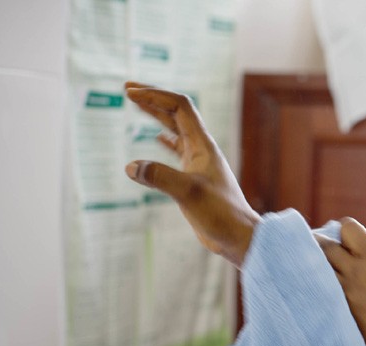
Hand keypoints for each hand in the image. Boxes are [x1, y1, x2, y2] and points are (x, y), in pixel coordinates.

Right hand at [123, 82, 260, 264]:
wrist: (238, 236)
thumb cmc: (220, 214)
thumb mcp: (188, 193)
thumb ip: (160, 177)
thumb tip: (131, 166)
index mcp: (203, 145)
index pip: (179, 107)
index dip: (155, 95)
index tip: (130, 93)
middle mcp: (201, 149)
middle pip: (176, 114)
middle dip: (153, 99)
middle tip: (127, 89)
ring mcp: (198, 162)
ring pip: (175, 131)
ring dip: (156, 116)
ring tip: (136, 105)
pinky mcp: (194, 178)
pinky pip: (177, 151)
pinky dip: (164, 141)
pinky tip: (155, 139)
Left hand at [315, 219, 365, 345]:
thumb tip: (361, 252)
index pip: (348, 228)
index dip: (343, 231)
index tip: (342, 240)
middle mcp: (357, 272)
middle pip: (324, 244)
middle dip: (319, 243)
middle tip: (314, 248)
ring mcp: (343, 293)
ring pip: (314, 266)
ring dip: (311, 264)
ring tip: (310, 268)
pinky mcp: (335, 311)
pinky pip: (315, 289)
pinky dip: (313, 286)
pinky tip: (314, 290)